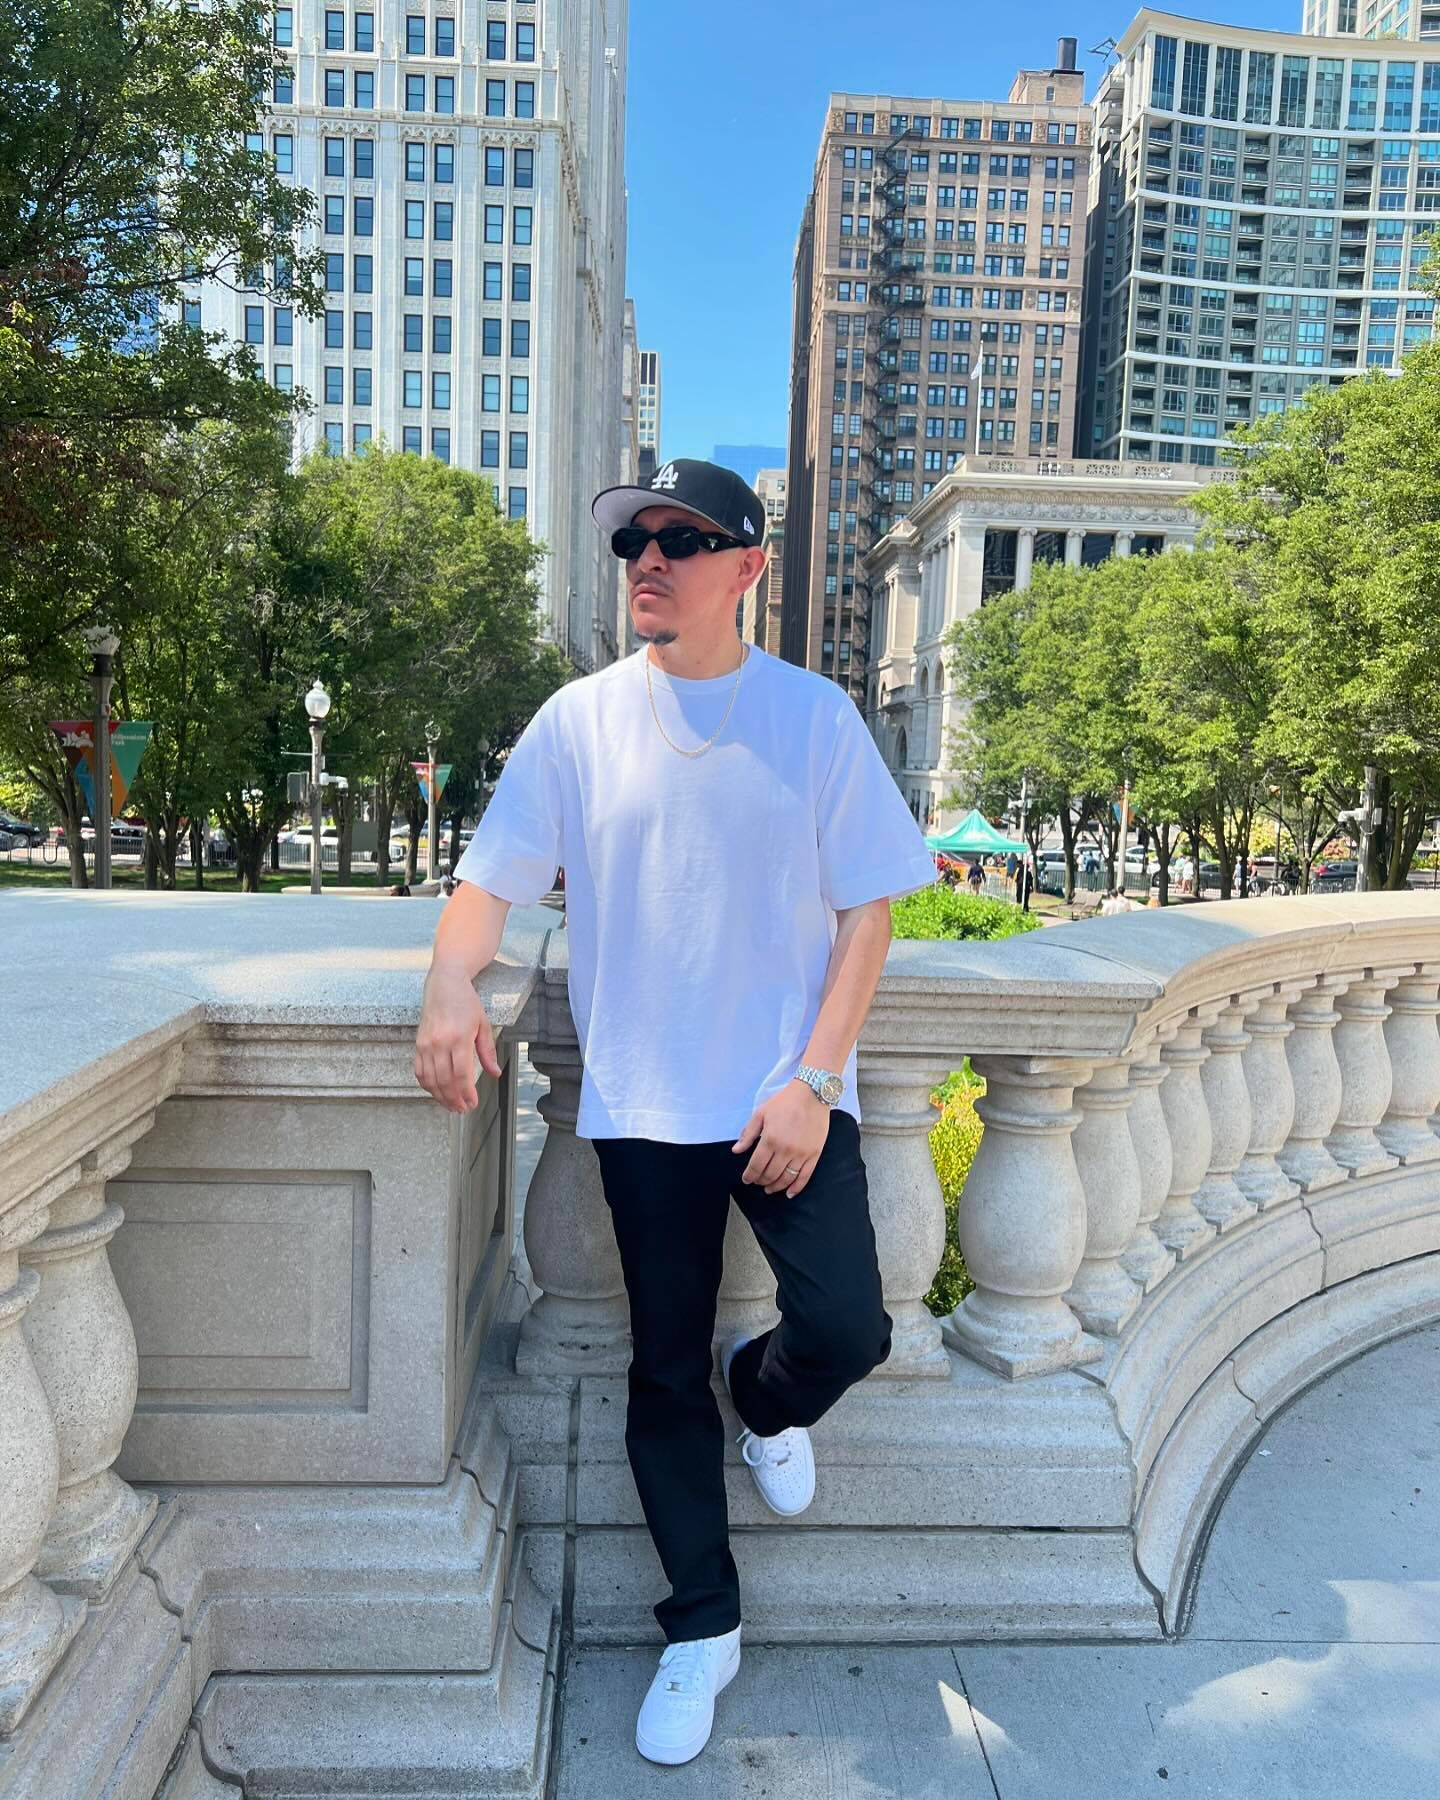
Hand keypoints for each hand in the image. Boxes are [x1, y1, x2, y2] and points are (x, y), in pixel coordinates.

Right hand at [414, 966, 499, 1112]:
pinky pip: (419, 1071)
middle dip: (454, 1099)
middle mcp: (439, 1043)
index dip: (467, 1093)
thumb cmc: (466, 1002)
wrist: (444, 983)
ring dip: (440, 1096)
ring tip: (451, 1105)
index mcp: (459, 1038)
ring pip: (430, 1079)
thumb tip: (495, 1073)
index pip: (462, 1075)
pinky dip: (427, 1085)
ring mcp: (426, 1044)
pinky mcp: (418, 1043)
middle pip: (445, 1081)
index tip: (472, 1103)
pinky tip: (436, 1092)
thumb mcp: (483, 1024)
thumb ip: (487, 1052)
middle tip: (462, 1109)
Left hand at [731, 1081, 829, 1196]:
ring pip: (786, 1178)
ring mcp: (801, 1154)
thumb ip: (748, 1134)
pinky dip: (796, 1188)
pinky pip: (805, 1177)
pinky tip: (789, 1193)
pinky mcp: (814, 1155)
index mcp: (770, 1140)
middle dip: (761, 1181)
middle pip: (770, 1174)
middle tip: (757, 1182)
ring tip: (769, 1188)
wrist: (812, 1094)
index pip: (756, 1165)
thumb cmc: (785, 1102)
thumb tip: (736, 1150)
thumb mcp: (761, 1113)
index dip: (749, 1175)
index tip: (746, 1179)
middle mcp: (785, 1150)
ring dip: (775, 1186)